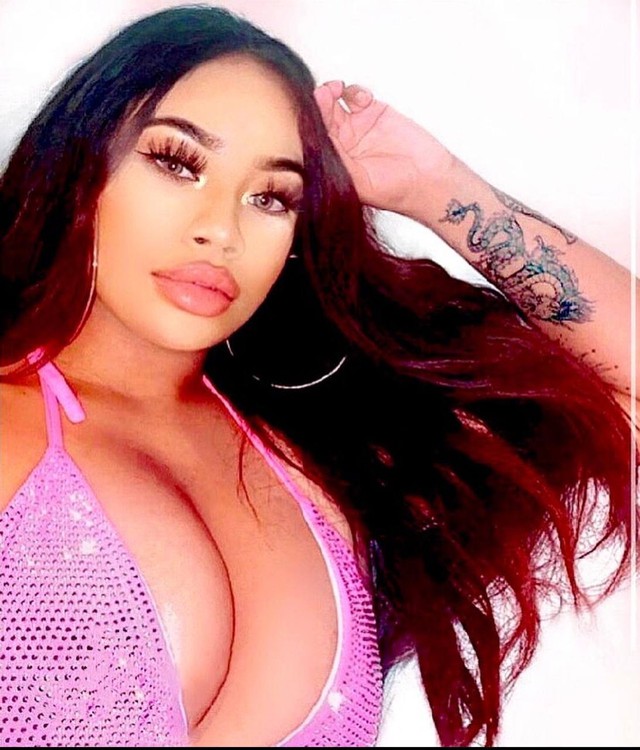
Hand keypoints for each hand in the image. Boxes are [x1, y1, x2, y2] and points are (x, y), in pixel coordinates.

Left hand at [314, 80, 454, 216]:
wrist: (429, 180)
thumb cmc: (395, 190)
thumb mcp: (359, 181)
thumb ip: (337, 161)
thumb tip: (316, 141)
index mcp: (334, 162)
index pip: (314, 140)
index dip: (309, 124)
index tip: (308, 112)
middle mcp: (342, 144)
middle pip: (321, 118)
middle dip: (319, 104)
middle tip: (323, 95)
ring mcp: (356, 127)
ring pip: (334, 103)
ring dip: (331, 93)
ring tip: (336, 90)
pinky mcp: (374, 112)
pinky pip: (355, 96)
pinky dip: (354, 92)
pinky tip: (361, 99)